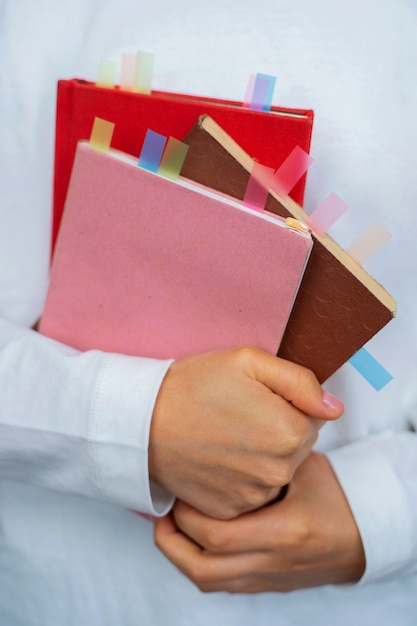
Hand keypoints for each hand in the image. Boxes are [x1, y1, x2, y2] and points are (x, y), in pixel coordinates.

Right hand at [149, 347, 342, 518]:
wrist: (144, 422)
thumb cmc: (195, 385)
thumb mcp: (249, 362)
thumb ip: (301, 382)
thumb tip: (334, 408)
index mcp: (289, 432)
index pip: (314, 418)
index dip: (286, 404)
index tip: (256, 398)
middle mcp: (278, 471)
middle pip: (298, 446)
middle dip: (277, 429)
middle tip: (239, 414)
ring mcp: (254, 495)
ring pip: (277, 470)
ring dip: (262, 454)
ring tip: (227, 434)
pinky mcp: (232, 510)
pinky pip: (254, 491)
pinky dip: (242, 477)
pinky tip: (219, 457)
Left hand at [154, 452, 365, 592]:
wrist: (363, 537)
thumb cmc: (335, 495)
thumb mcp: (307, 465)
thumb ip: (273, 452)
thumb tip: (230, 430)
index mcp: (284, 531)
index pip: (218, 535)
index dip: (188, 514)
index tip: (181, 486)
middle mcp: (272, 562)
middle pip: (202, 568)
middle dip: (172, 537)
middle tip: (165, 507)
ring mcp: (267, 578)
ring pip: (206, 581)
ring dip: (179, 554)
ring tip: (169, 524)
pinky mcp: (264, 585)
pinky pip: (219, 584)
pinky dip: (197, 563)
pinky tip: (191, 539)